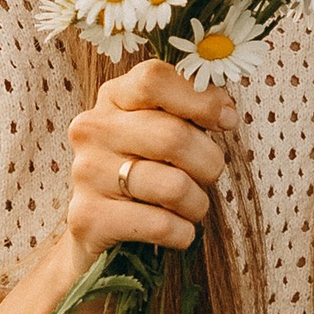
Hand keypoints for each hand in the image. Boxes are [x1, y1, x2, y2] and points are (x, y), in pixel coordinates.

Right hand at [63, 60, 235, 269]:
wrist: (96, 227)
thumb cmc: (142, 170)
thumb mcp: (161, 129)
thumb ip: (190, 112)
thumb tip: (226, 113)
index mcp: (113, 98)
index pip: (155, 80)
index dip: (200, 100)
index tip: (225, 122)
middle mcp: (93, 130)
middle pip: (173, 137)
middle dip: (209, 163)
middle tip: (208, 176)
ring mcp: (86, 173)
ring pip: (173, 186)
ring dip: (197, 204)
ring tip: (189, 206)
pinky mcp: (88, 218)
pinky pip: (161, 225)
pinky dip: (183, 233)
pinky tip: (175, 230)